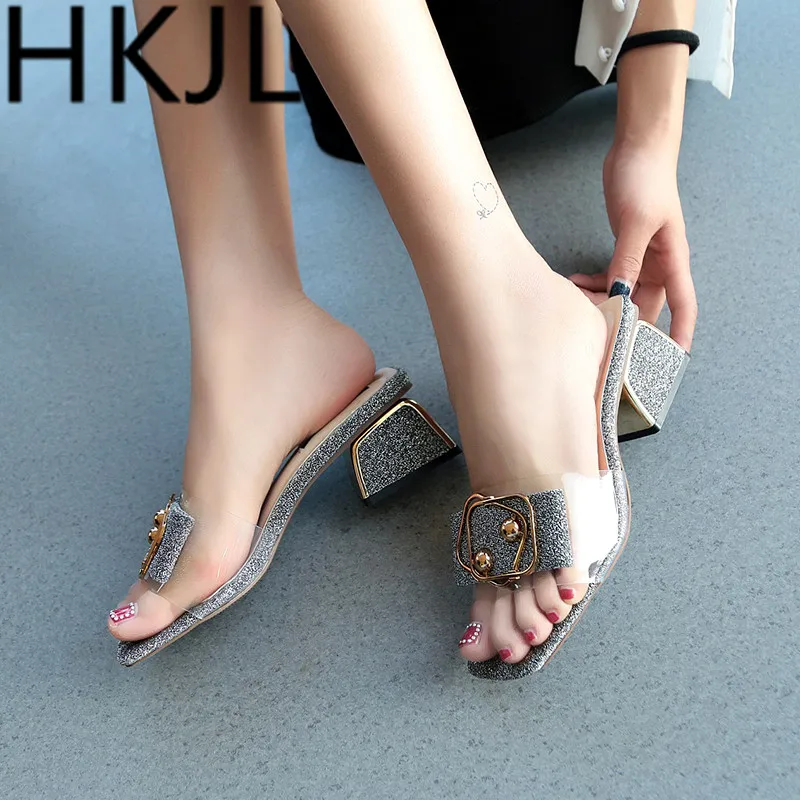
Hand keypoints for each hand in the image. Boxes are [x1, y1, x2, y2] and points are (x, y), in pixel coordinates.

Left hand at [570, 140, 696, 350]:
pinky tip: (574, 281)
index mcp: (673, 260)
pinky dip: (593, 282)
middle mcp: (660, 264)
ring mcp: (641, 258)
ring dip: (602, 301)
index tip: (672, 361)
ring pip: (623, 293)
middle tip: (600, 338)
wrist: (636, 150)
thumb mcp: (636, 223)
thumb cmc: (646, 180)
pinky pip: (610, 276)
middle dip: (625, 323)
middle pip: (646, 306)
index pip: (683, 306)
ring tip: (576, 303)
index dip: (678, 335)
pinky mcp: (624, 249)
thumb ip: (628, 260)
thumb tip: (621, 295)